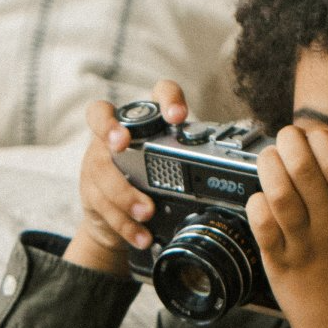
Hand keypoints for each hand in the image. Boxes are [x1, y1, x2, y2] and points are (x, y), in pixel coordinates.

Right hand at [66, 80, 188, 275]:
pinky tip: (140, 234)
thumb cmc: (155, 184)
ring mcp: (97, 159)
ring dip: (124, 192)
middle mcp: (115, 133)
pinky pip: (102, 203)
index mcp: (146, 121)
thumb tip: (237, 173)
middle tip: (122, 145)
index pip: (157, 93)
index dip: (166, 99)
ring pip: (102, 168)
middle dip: (110, 128)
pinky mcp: (89, 189)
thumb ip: (193, 165)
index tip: (178, 117)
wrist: (119, 219)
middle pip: (101, 117)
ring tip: (147, 212)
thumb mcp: (175, 170)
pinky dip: (123, 222)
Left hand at [248, 124, 327, 327]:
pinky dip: (257, 206)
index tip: (313, 135)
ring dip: (270, 167)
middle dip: (290, 143)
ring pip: (280, 193)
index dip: (321, 140)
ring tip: (268, 158)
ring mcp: (305, 247)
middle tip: (285, 138)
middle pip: (304, 170)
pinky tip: (259, 200)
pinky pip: (263, 227)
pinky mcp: (281, 267)